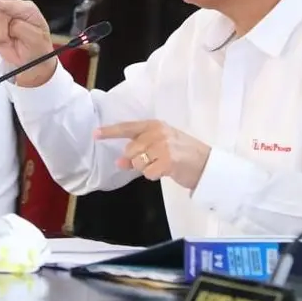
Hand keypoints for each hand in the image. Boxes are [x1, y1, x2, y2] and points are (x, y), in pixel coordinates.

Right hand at [0, 0, 56, 87]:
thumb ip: (21, 28)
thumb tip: (9, 24)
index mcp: (26, 9)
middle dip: (2, 34)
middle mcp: (11, 10)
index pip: (9, 4)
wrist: (31, 58)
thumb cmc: (37, 46)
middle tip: (11, 42)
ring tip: (8, 42)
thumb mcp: (36, 38)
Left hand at [95, 120, 210, 189]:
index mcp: (155, 125)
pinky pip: (147, 173)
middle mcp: (158, 133)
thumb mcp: (160, 147)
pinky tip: (165, 171)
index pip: (128, 127)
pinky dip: (154, 175)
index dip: (110, 132)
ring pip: (137, 162)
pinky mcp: (167, 161)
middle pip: (130, 150)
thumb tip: (120, 162)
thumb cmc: (182, 154)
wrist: (206, 164)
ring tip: (162, 164)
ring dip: (146, 168)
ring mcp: (163, 146)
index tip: (95, 134)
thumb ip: (139, 151)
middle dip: (137, 159)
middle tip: (154, 160)